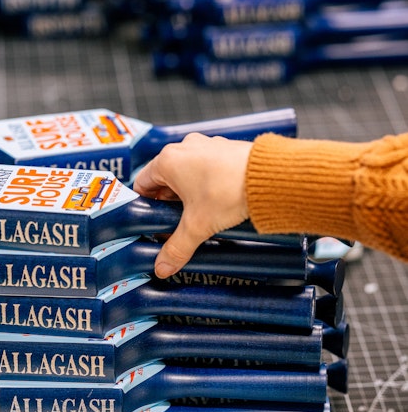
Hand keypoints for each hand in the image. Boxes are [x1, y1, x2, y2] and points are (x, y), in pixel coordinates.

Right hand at [132, 133, 252, 277]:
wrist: (269, 177)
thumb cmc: (230, 191)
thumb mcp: (197, 225)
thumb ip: (176, 248)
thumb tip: (163, 266)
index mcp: (168, 160)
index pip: (142, 182)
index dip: (144, 204)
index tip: (150, 219)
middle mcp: (185, 148)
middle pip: (164, 177)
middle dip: (167, 201)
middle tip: (174, 222)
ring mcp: (206, 146)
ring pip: (187, 171)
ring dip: (187, 192)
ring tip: (198, 213)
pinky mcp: (225, 149)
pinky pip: (206, 166)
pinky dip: (205, 182)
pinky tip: (216, 200)